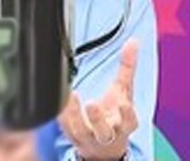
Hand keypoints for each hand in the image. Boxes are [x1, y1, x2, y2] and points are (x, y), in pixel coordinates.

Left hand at [58, 38, 138, 159]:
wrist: (105, 147)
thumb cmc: (116, 114)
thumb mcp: (124, 91)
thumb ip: (127, 67)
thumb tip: (132, 41)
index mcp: (124, 123)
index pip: (128, 121)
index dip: (126, 113)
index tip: (122, 103)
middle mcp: (107, 133)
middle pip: (103, 131)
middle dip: (97, 118)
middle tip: (91, 104)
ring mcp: (88, 137)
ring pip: (80, 130)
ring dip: (74, 115)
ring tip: (70, 96)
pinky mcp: (72, 136)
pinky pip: (64, 127)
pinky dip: (60, 115)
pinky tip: (56, 101)